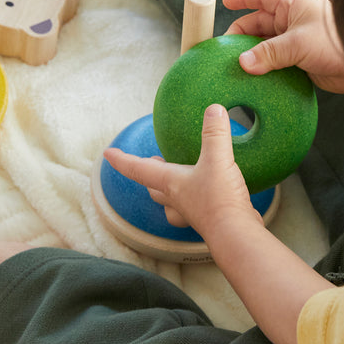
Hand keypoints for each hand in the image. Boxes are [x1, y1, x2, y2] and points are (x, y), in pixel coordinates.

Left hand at [103, 104, 260, 234]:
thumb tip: (214, 109)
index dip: (122, 159)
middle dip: (148, 174)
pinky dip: (192, 202)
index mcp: (170, 182)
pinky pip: (192, 210)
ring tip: (171, 183)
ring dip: (166, 192)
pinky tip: (204, 196)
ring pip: (169, 203)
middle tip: (149, 162)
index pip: (137, 169)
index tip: (108, 153)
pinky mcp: (206, 219)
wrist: (236, 235)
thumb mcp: (218, 159)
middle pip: (153, 187)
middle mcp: (176, 198)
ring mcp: (190, 212)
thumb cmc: (219, 199)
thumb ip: (215, 134)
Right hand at [223, 0, 343, 93]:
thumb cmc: (336, 42)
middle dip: (241, 34)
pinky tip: (252, 78)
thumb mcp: (298, 43)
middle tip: (225, 49)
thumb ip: (269, 53)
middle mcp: (292, 21)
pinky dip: (263, 69)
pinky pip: (275, 63)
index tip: (226, 2)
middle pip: (258, 24)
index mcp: (292, 5)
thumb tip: (243, 63)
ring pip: (265, 45)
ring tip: (234, 66)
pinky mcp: (299, 61)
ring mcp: (295, 41)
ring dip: (251, 55)